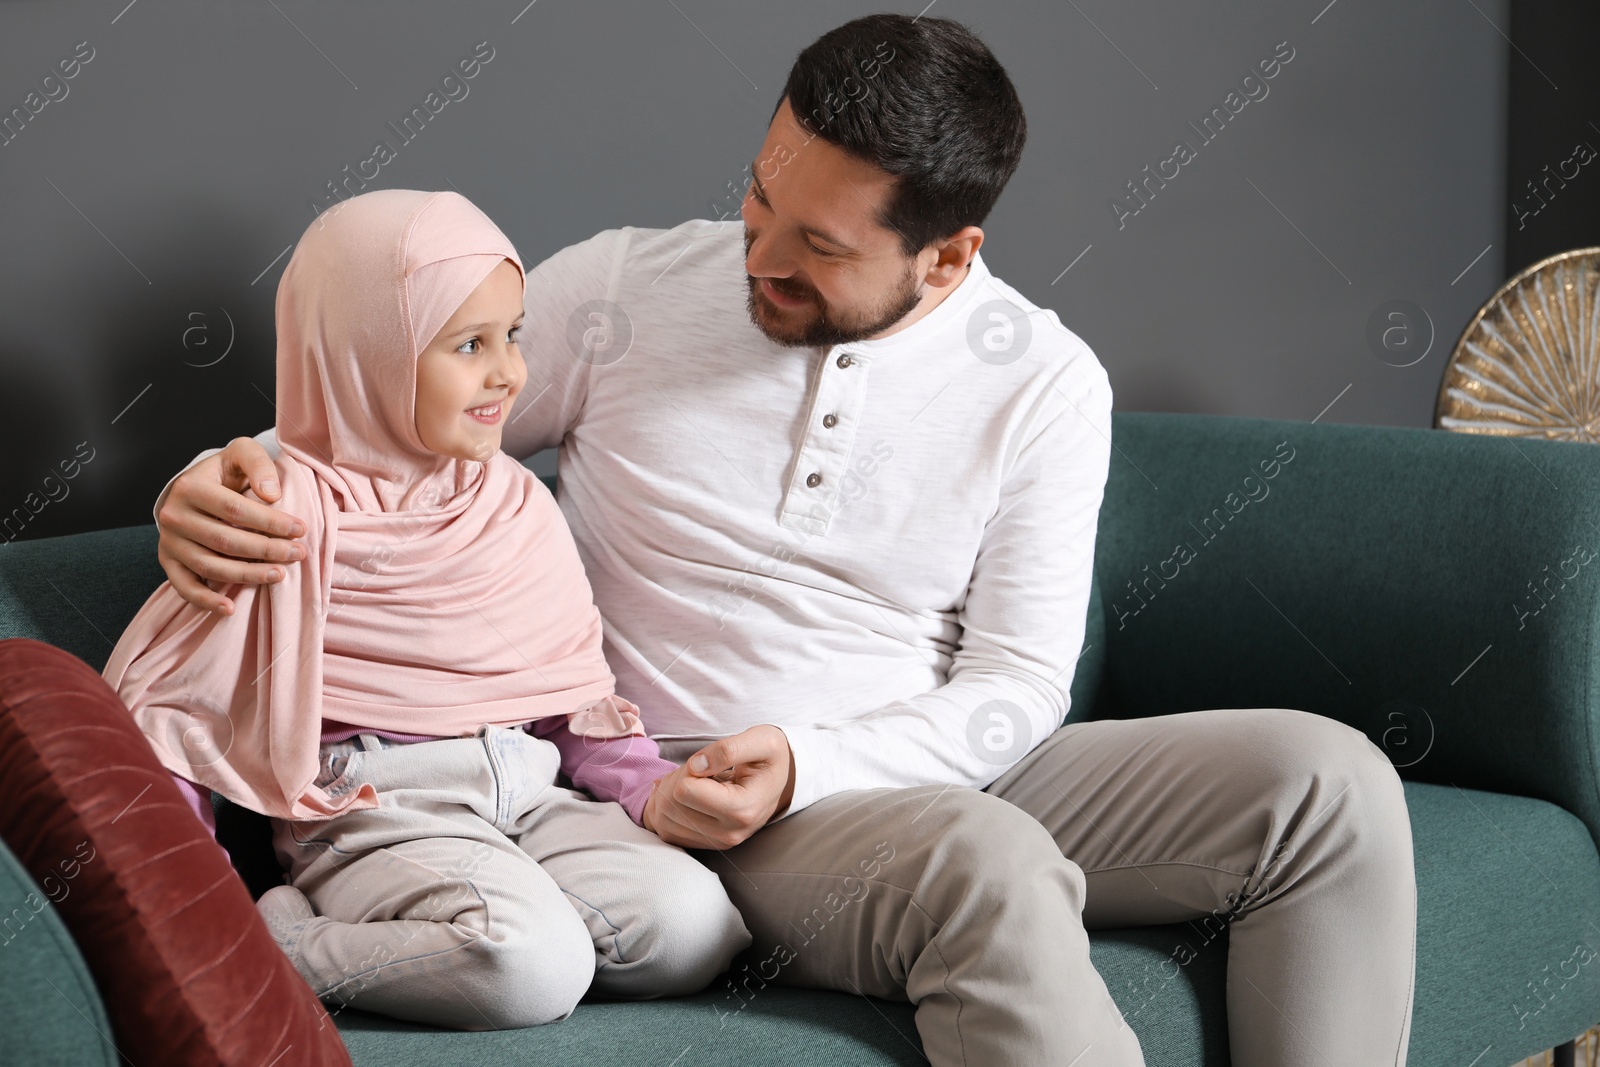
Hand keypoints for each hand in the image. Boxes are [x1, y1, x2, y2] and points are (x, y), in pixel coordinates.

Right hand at [155, 437, 307, 614]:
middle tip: (298, 554)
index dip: (270, 522)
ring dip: (247, 575)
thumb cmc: (225, 473)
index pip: (235, 510)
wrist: (195, 488)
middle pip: (225, 540)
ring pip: (210, 565)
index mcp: (190, 487)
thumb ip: (258, 464)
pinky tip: (230, 608)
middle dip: (266, 550)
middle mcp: (173, 516)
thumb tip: (272, 494)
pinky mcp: (168, 561)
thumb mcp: (241, 454)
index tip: (300, 530)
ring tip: (279, 575)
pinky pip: (184, 586)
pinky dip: (205, 600)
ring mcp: (168, 541)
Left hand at [641, 725, 795, 849]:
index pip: (684, 790)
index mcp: (743, 809)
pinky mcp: (706, 844)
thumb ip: (728, 749)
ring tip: (692, 780)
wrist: (782, 781)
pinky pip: (666, 831)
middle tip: (696, 768)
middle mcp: (730, 833)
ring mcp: (717, 842)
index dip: (688, 768)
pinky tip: (683, 794)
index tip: (706, 761)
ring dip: (668, 795)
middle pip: (670, 806)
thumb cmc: (771, 757)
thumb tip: (696, 766)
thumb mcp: (761, 740)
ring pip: (664, 820)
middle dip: (675, 780)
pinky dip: (666, 810)